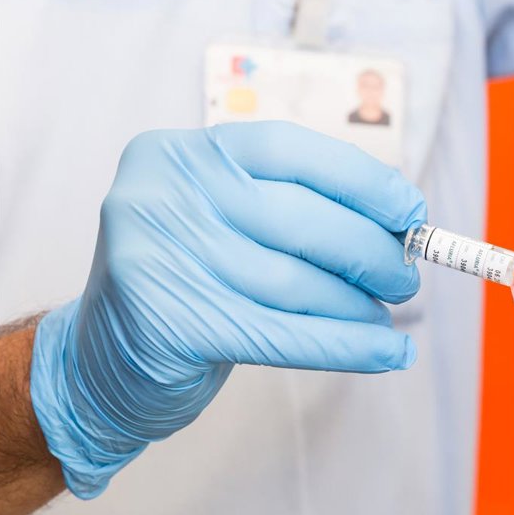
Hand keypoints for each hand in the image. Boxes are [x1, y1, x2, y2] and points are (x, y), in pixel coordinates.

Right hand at [31, 122, 424, 497]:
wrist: (102, 364)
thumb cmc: (190, 282)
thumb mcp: (226, 223)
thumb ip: (294, 208)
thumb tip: (398, 224)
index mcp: (181, 155)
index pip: (292, 150)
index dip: (363, 181)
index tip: (411, 211)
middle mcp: (162, 196)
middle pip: (303, 219)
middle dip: (371, 254)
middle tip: (405, 280)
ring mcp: (159, 258)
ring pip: (299, 283)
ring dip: (361, 308)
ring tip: (386, 320)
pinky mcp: (171, 325)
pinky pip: (288, 336)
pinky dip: (350, 347)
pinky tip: (390, 354)